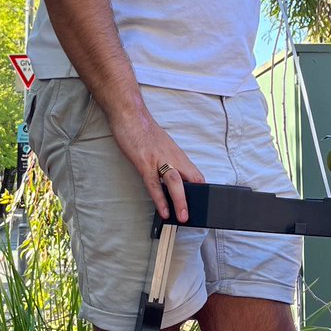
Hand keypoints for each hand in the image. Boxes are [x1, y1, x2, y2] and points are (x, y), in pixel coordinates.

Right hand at [107, 104, 203, 223]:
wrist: (129, 113)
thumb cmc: (142, 129)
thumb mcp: (161, 144)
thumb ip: (167, 159)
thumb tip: (170, 176)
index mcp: (176, 153)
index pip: (194, 174)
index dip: (200, 190)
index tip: (202, 205)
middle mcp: (171, 156)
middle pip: (189, 179)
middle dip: (194, 200)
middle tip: (195, 216)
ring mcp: (158, 159)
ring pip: (174, 182)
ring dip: (180, 201)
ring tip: (182, 217)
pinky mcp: (144, 162)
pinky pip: (153, 183)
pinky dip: (159, 199)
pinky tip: (163, 210)